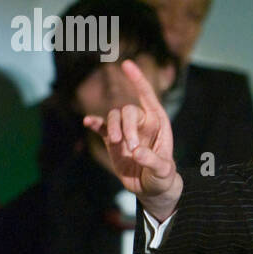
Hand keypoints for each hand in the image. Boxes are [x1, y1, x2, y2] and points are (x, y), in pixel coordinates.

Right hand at [83, 60, 182, 219]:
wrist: (151, 188)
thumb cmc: (162, 177)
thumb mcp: (163, 171)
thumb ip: (153, 161)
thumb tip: (136, 152)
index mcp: (158, 124)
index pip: (148, 97)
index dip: (138, 81)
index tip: (126, 65)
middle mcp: (142, 123)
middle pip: (128, 110)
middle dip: (127, 126)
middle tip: (131, 147)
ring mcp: (126, 130)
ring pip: (114, 117)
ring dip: (113, 128)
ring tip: (118, 144)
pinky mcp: (113, 140)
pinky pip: (101, 127)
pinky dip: (95, 123)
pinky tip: (89, 122)